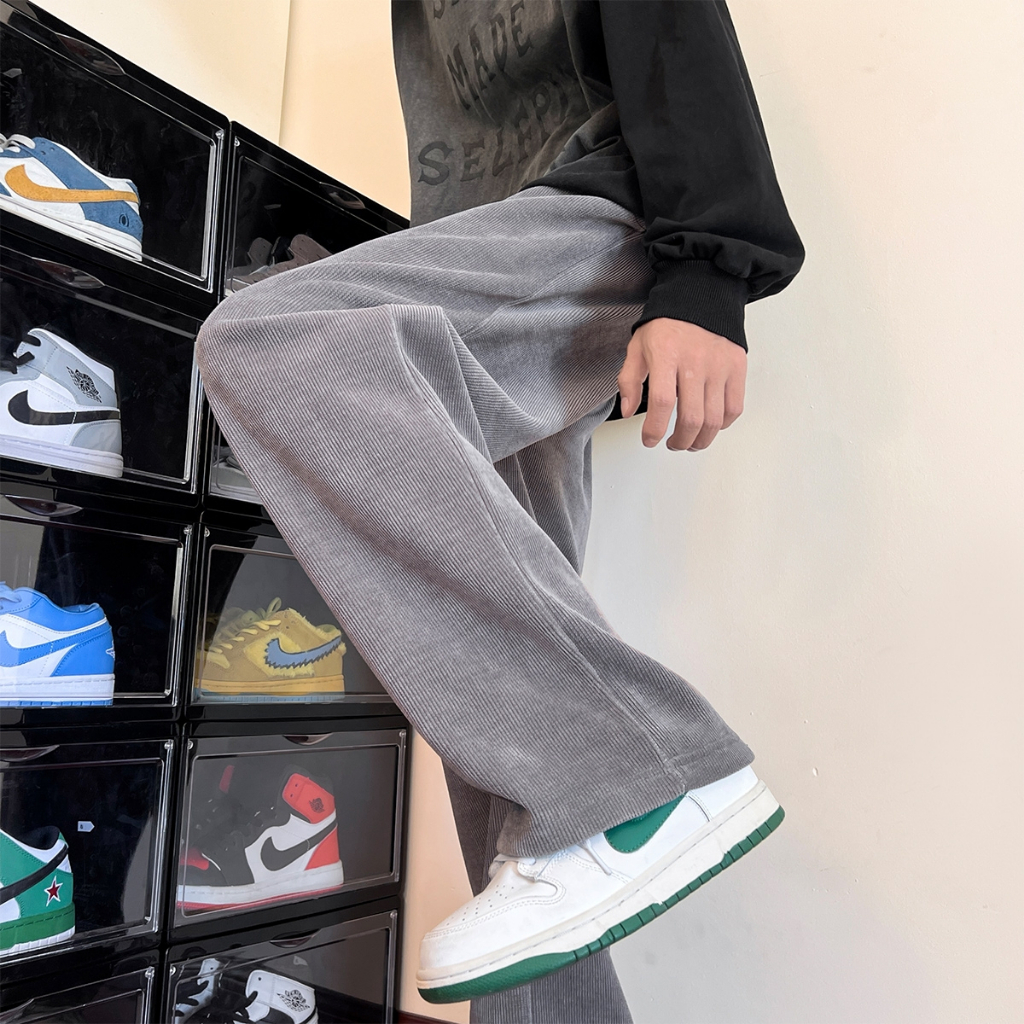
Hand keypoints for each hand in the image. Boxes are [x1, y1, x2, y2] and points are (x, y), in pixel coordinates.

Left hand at [617, 318, 746, 450]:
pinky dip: (722, 424)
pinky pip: (734, 408)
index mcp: (666, 355)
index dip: (654, 429)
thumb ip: (629, 380)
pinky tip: (710, 425)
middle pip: (691, 418)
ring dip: (701, 440)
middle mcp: (695, 362)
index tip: (649, 440)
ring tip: (690, 442)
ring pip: (714, 420)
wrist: (701, 296)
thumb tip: (628, 412)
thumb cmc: (667, 324)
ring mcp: (719, 366)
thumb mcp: (638, 347)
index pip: (661, 403)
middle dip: (679, 442)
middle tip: (672, 444)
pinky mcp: (737, 367)